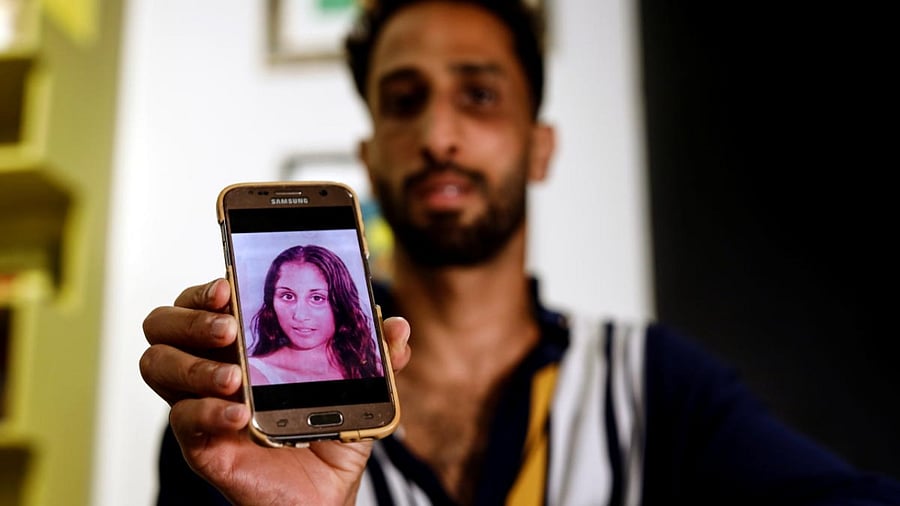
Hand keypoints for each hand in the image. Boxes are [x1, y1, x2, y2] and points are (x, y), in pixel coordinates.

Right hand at [140, 278, 411, 504]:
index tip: (229, 287)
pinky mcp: (200, 444)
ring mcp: (200, 404)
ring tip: (236, 378)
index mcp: (243, 344)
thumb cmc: (328, 435)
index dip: (206, 288)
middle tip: (229, 329)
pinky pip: (180, 419)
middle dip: (191, 319)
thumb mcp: (357, 392)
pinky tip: (238, 416)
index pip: (202, 301)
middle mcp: (211, 366)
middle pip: (163, 323)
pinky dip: (206, 411)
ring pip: (157, 364)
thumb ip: (375, 357)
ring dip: (193, 365)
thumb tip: (397, 328)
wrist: (323, 495)